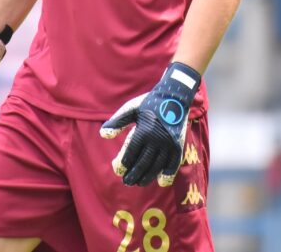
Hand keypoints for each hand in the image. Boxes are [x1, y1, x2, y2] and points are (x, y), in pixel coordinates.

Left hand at [100, 62, 200, 186]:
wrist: (173, 96)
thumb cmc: (148, 103)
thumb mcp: (130, 109)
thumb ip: (117, 122)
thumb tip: (102, 135)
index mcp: (143, 131)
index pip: (131, 153)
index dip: (123, 164)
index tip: (117, 170)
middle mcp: (157, 139)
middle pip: (143, 163)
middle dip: (134, 174)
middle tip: (126, 181)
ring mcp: (169, 143)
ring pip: (157, 166)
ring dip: (147, 177)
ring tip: (139, 183)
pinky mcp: (178, 145)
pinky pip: (173, 163)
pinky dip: (168, 173)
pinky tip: (161, 181)